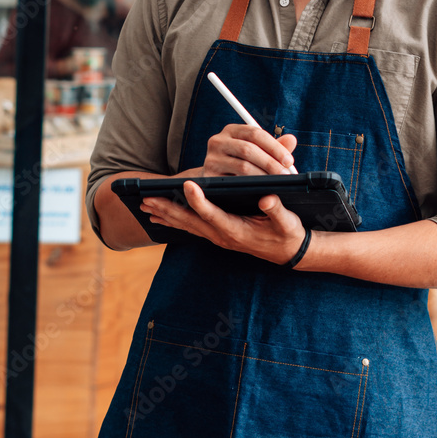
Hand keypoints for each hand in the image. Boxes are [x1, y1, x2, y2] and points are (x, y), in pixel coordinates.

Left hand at [142, 181, 306, 265]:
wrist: (289, 253)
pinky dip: (175, 220)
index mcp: (237, 231)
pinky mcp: (218, 234)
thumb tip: (267, 198)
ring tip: (146, 206)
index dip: (199, 200)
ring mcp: (218, 236)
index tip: (187, 184)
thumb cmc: (288, 234)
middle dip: (168, 209)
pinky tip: (162, 216)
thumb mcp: (287, 223)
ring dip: (166, 215)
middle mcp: (223, 235)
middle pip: (191, 221)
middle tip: (147, 199)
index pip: (213, 214)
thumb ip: (276, 210)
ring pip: (187, 225)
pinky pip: (192, 227)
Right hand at [203, 124, 296, 176]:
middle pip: (248, 149)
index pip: (255, 133)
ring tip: (277, 183)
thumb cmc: (242, 162)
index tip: (289, 160)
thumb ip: (274, 147)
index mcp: (232, 130)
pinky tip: (262, 189)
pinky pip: (234, 181)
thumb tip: (292, 140)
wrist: (216, 178)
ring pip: (243, 166)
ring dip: (264, 176)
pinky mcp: (209, 176)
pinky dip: (251, 185)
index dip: (274, 147)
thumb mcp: (258, 152)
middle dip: (271, 163)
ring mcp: (211, 158)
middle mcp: (218, 140)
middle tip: (286, 175)